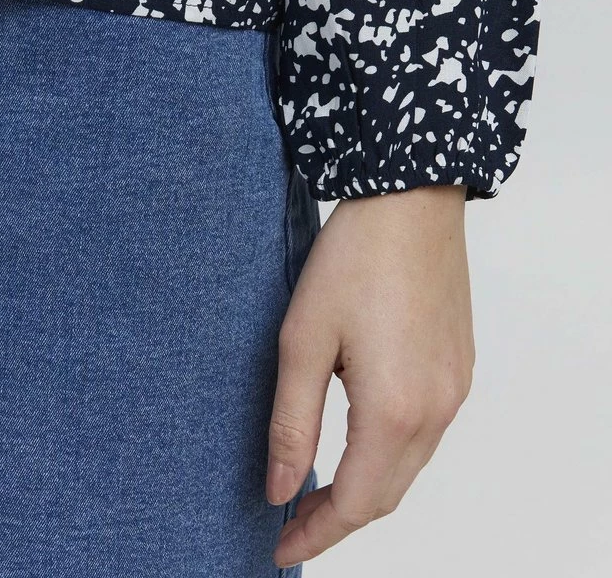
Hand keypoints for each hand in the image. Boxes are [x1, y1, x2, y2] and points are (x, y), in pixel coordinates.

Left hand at [266, 183, 474, 567]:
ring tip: (318, 488)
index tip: (280, 549)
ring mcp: (455, 389)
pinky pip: (428, 432)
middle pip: (387, 494)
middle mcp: (436, 410)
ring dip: (366, 486)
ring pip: (410, 466)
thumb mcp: (304, 340)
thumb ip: (292, 423)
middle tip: (292, 523)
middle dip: (338, 518)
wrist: (411, 198)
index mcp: (395, 410)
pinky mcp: (460, 366)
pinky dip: (392, 453)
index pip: (354, 504)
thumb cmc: (354, 258)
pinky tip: (360, 440)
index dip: (315, 533)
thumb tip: (279, 489)